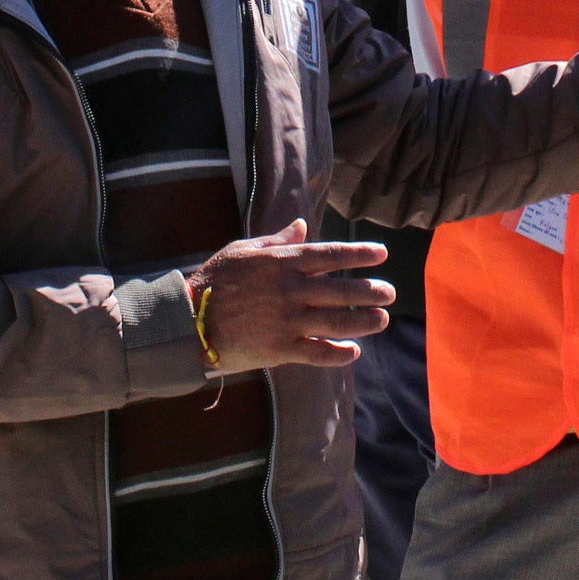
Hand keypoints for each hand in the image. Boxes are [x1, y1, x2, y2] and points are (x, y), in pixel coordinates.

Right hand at [183, 220, 393, 372]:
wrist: (188, 322)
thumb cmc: (216, 280)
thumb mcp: (244, 250)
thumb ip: (277, 240)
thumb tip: (302, 225)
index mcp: (283, 263)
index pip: (331, 255)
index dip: (360, 254)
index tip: (382, 254)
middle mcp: (291, 291)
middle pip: (342, 291)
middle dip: (371, 291)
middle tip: (390, 292)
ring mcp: (287, 322)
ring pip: (337, 322)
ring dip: (364, 322)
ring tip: (382, 319)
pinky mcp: (281, 349)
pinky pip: (318, 353)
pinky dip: (339, 354)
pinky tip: (353, 352)